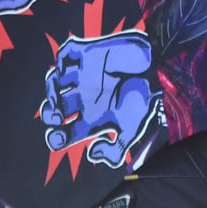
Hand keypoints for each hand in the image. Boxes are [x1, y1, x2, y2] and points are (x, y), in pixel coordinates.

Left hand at [40, 32, 159, 167]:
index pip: (66, 132)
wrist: (156, 66)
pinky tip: (68, 69)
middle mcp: (85, 98)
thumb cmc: (145, 97)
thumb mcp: (132, 129)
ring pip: (54, 82)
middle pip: (55, 109)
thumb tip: (92, 153)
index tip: (59, 136)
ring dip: (51, 88)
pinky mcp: (88, 54)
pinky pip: (64, 55)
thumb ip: (115, 151)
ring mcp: (84, 76)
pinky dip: (61, 60)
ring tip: (59, 93)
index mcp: (93, 118)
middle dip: (50, 114)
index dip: (56, 138)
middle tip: (58, 114)